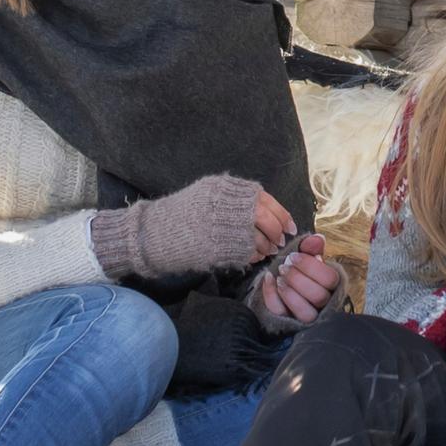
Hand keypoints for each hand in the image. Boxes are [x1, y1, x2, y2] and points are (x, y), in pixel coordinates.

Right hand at [92, 173, 288, 282]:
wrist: (155, 232)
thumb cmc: (184, 212)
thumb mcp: (209, 192)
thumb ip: (236, 196)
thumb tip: (268, 209)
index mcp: (226, 188)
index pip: (265, 200)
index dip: (282, 214)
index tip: (290, 225)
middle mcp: (226, 206)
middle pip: (266, 219)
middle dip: (277, 231)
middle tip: (281, 240)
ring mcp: (222, 228)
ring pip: (259, 239)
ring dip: (267, 246)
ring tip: (267, 250)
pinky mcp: (218, 249)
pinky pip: (246, 254)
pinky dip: (253, 257)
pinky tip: (253, 257)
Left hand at [251, 232, 341, 328]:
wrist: (285, 292)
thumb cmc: (302, 274)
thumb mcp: (307, 259)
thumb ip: (312, 248)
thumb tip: (318, 239)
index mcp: (333, 286)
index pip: (330, 279)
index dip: (311, 266)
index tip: (293, 256)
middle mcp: (325, 304)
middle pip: (318, 296)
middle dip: (298, 278)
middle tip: (284, 266)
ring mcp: (308, 318)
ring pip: (306, 313)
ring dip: (289, 292)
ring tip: (279, 277)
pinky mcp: (290, 323)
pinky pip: (282, 314)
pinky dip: (272, 295)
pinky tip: (269, 280)